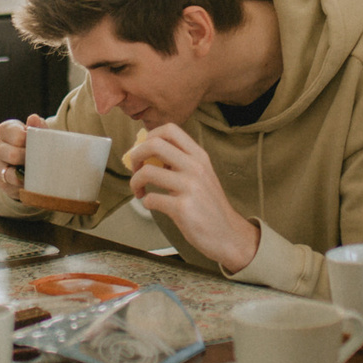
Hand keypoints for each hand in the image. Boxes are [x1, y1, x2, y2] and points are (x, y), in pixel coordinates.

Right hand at [0, 114, 44, 193]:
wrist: (30, 163)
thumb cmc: (36, 144)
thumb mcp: (39, 133)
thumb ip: (38, 127)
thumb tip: (34, 118)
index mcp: (5, 130)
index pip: (17, 136)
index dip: (32, 143)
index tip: (41, 146)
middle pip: (13, 156)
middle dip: (30, 160)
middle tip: (42, 161)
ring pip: (10, 175)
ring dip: (27, 175)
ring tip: (38, 174)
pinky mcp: (0, 183)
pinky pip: (13, 188)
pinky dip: (25, 188)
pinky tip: (33, 183)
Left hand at [126, 124, 259, 272]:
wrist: (228, 233)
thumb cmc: (210, 206)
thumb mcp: (201, 175)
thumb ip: (180, 162)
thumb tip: (150, 153)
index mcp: (199, 156)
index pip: (170, 130)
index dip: (150, 136)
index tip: (144, 151)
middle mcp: (195, 167)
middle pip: (154, 144)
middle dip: (136, 155)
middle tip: (135, 168)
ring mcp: (189, 187)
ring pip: (147, 172)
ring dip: (135, 182)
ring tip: (139, 190)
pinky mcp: (182, 208)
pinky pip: (151, 199)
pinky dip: (145, 202)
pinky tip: (152, 205)